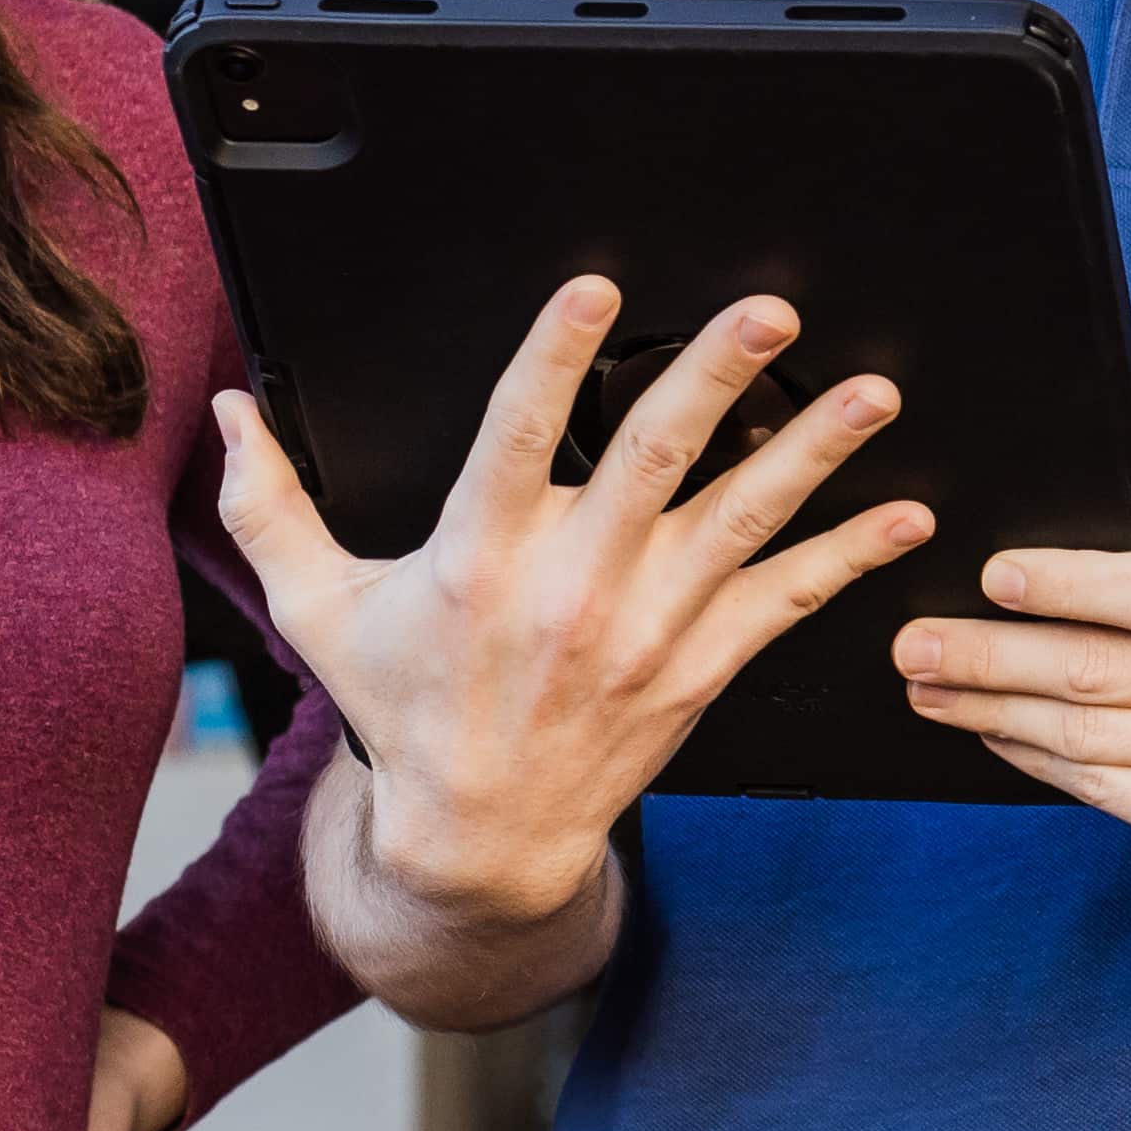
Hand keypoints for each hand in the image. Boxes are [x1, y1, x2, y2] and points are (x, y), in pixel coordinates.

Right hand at [211, 278, 941, 932]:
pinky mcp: (697, 669)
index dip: (556, 357)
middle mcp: (573, 588)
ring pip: (742, 522)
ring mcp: (646, 631)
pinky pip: (785, 603)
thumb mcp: (318, 611)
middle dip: (719, 378)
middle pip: (656, 460)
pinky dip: (848, 558)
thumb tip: (230, 415)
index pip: (518, 435)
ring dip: (814, 453)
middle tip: (769, 314)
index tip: (597, 288)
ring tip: (870, 395)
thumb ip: (273, 507)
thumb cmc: (404, 711)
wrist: (477, 841)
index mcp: (480, 557)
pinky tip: (900, 515)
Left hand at [893, 542, 1130, 889]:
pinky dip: (1029, 754)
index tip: (988, 576)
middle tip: (913, 644)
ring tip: (928, 687)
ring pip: (1085, 731)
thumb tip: (1030, 534)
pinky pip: (1096, 784)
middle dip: (992, 655)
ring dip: (990, 708)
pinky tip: (987, 729)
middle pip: (1101, 668)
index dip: (1066, 584)